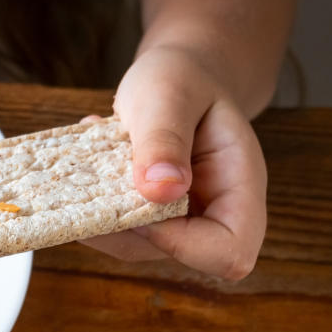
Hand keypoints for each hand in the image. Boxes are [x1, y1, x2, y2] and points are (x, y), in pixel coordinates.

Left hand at [82, 45, 267, 280]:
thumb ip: (166, 139)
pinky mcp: (149, 219)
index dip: (183, 243)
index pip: (230, 250)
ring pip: (133, 245)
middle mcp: (213, 211)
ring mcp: (180, 220)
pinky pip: (115, 228)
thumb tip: (160, 191)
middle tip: (97, 170)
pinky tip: (92, 164)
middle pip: (173, 254)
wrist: (179, 77)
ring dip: (98, 212)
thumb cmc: (183, 79)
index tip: (142, 199)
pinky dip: (92, 204)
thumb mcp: (170, 94)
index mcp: (239, 185)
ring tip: (92, 158)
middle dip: (124, 222)